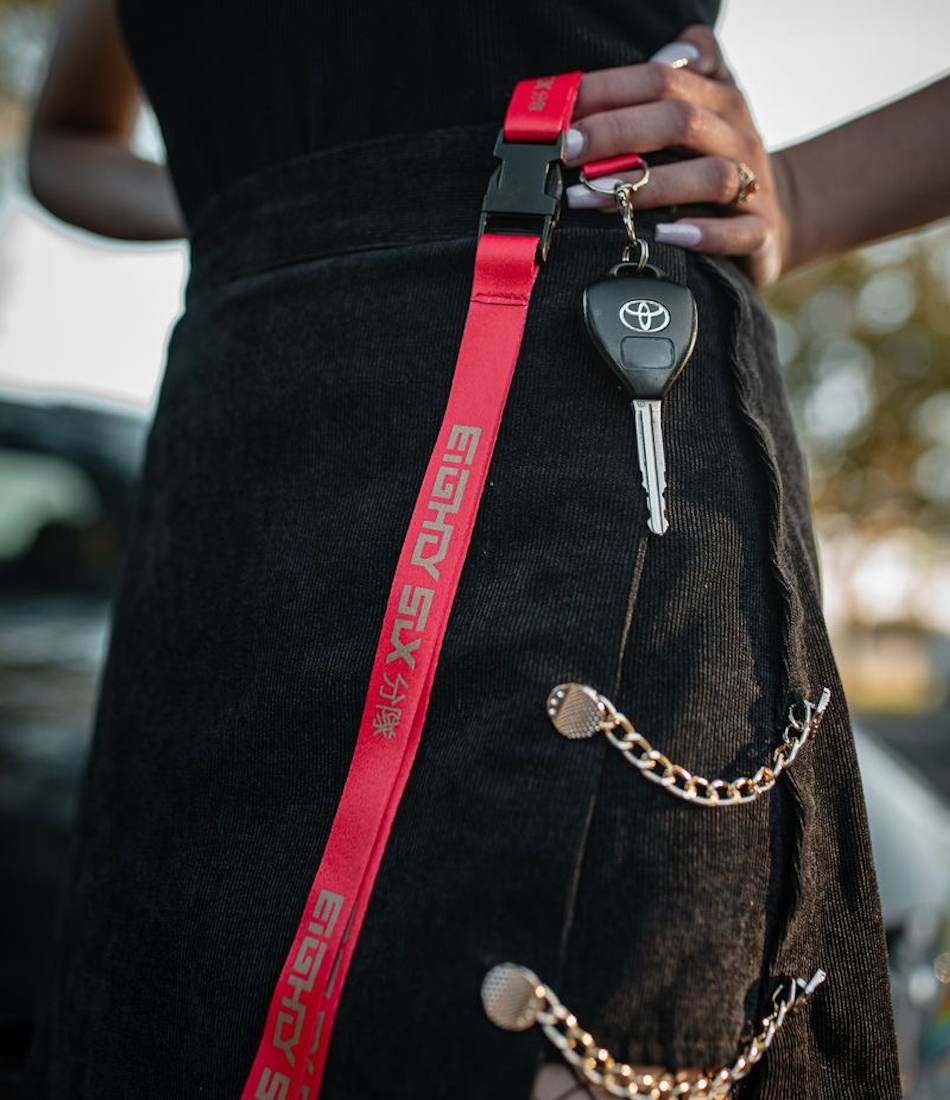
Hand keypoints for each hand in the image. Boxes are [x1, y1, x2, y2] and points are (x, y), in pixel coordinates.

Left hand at [565, 25, 789, 289]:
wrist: (772, 217)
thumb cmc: (714, 161)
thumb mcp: (702, 110)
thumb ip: (669, 83)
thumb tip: (639, 62)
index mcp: (718, 99)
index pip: (663, 79)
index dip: (610, 89)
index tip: (563, 110)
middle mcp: (737, 135)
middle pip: (680, 120)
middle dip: (616, 133)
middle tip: (567, 151)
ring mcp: (753, 184)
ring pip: (708, 177)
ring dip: (646, 188)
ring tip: (593, 199)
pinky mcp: (761, 231)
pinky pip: (738, 232)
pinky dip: (703, 234)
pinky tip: (664, 236)